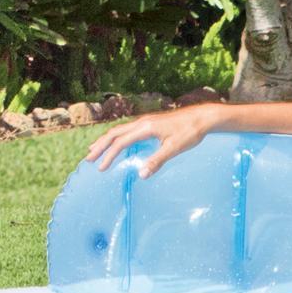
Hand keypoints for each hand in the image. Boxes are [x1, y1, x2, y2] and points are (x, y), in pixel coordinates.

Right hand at [83, 103, 224, 176]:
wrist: (202, 117)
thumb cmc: (190, 133)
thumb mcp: (174, 149)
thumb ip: (157, 161)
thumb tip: (141, 175)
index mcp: (145, 128)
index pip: (121, 142)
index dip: (109, 156)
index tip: (101, 168)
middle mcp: (142, 122)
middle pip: (114, 133)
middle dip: (100, 146)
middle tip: (88, 159)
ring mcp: (145, 121)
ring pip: (120, 130)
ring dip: (106, 141)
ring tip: (95, 150)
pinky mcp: (150, 123)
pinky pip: (127, 130)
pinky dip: (117, 137)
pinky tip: (117, 144)